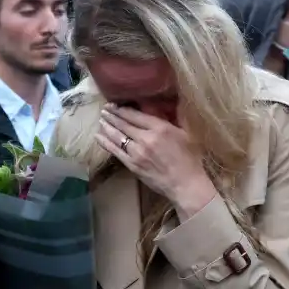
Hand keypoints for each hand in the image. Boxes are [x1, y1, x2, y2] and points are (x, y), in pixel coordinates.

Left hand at [97, 104, 215, 219]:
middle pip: (124, 124)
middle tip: (104, 110)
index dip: (122, 109)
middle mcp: (146, 138)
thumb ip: (173, 119)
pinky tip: (98, 136)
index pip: (135, 115)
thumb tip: (162, 106)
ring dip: (107, 126)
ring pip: (117, 136)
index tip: (113, 105)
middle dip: (111, 116)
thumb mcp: (186, 133)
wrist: (185, 184)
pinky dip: (105, 142)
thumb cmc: (190, 158)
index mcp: (160, 128)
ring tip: (100, 120)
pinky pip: (115, 151)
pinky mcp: (132, 165)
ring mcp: (137, 152)